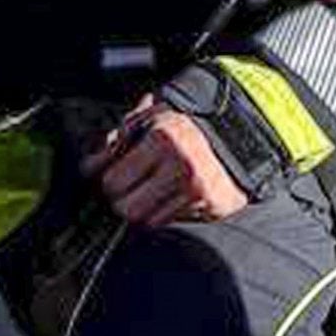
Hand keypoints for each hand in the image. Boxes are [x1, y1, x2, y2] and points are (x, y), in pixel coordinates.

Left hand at [83, 97, 248, 226]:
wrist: (245, 130)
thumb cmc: (192, 121)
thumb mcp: (154, 114)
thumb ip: (120, 135)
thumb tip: (90, 165)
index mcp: (162, 138)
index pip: (112, 182)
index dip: (110, 179)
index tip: (117, 174)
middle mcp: (180, 165)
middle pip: (126, 208)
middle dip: (124, 199)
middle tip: (133, 185)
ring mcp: (197, 189)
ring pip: (148, 220)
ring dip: (146, 207)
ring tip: (157, 188)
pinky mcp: (212, 206)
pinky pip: (173, 221)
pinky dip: (170, 211)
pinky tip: (178, 192)